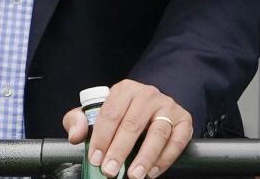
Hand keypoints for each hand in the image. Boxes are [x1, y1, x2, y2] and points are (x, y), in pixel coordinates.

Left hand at [63, 80, 191, 178]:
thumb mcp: (98, 112)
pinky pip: (177, 140)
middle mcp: (148, 94)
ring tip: (134, 176)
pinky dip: (165, 158)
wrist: (153, 108)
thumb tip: (76, 135)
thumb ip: (80, 121)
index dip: (101, 138)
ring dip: (145, 157)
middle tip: (110, 171)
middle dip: (120, 150)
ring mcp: (168, 106)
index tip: (95, 158)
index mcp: (125, 90)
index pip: (110, 113)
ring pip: (158, 132)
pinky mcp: (184, 119)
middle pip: (133, 124)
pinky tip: (152, 172)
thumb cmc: (122, 114)